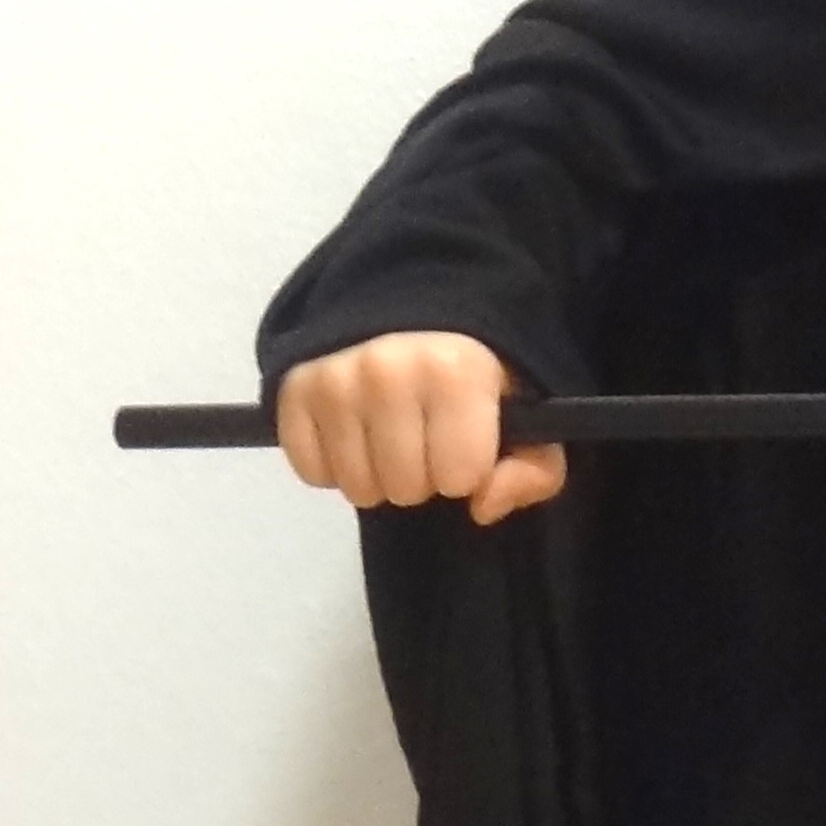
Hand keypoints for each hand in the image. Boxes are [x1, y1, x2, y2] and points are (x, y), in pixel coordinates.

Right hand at [275, 333, 566, 523]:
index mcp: (456, 371)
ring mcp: (334, 379)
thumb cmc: (476, 378)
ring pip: (359, 488)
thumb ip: (533, 473)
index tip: (465, 441)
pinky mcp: (293, 390)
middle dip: (422, 477)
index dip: (467, 471)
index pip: (459, 478)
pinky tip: (354, 434)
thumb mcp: (529, 422)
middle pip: (405, 489)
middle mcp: (388, 370)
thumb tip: (482, 506)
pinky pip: (312, 472)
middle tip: (424, 439)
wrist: (411, 319)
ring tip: (390, 436)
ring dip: (379, 477)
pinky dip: (334, 466)